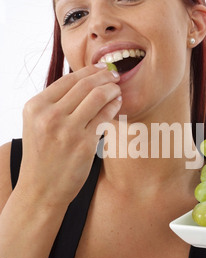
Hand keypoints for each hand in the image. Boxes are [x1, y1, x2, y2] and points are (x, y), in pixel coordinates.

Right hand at [17, 64, 121, 206]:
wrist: (41, 189)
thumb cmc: (42, 155)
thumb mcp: (36, 124)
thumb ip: (54, 103)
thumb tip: (84, 80)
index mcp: (35, 106)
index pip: (68, 79)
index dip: (89, 71)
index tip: (101, 69)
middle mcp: (49, 116)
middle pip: (85, 85)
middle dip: (104, 76)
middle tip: (115, 75)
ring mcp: (67, 130)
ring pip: (98, 97)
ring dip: (112, 89)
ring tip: (118, 89)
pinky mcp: (84, 144)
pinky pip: (105, 117)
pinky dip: (114, 106)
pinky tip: (118, 104)